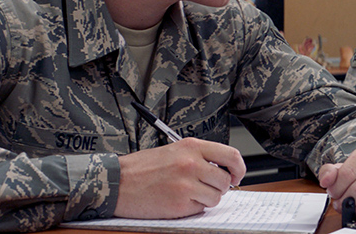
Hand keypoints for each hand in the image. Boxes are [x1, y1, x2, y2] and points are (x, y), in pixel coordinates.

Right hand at [113, 138, 244, 218]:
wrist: (117, 182)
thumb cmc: (141, 168)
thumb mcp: (173, 150)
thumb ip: (198, 156)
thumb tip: (222, 169)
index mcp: (191, 147)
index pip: (231, 155)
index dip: (239, 168)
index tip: (236, 175)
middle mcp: (191, 163)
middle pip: (225, 180)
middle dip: (219, 187)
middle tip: (205, 187)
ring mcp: (186, 184)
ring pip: (215, 197)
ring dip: (205, 198)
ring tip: (187, 193)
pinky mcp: (179, 204)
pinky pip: (200, 209)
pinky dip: (193, 207)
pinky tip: (177, 200)